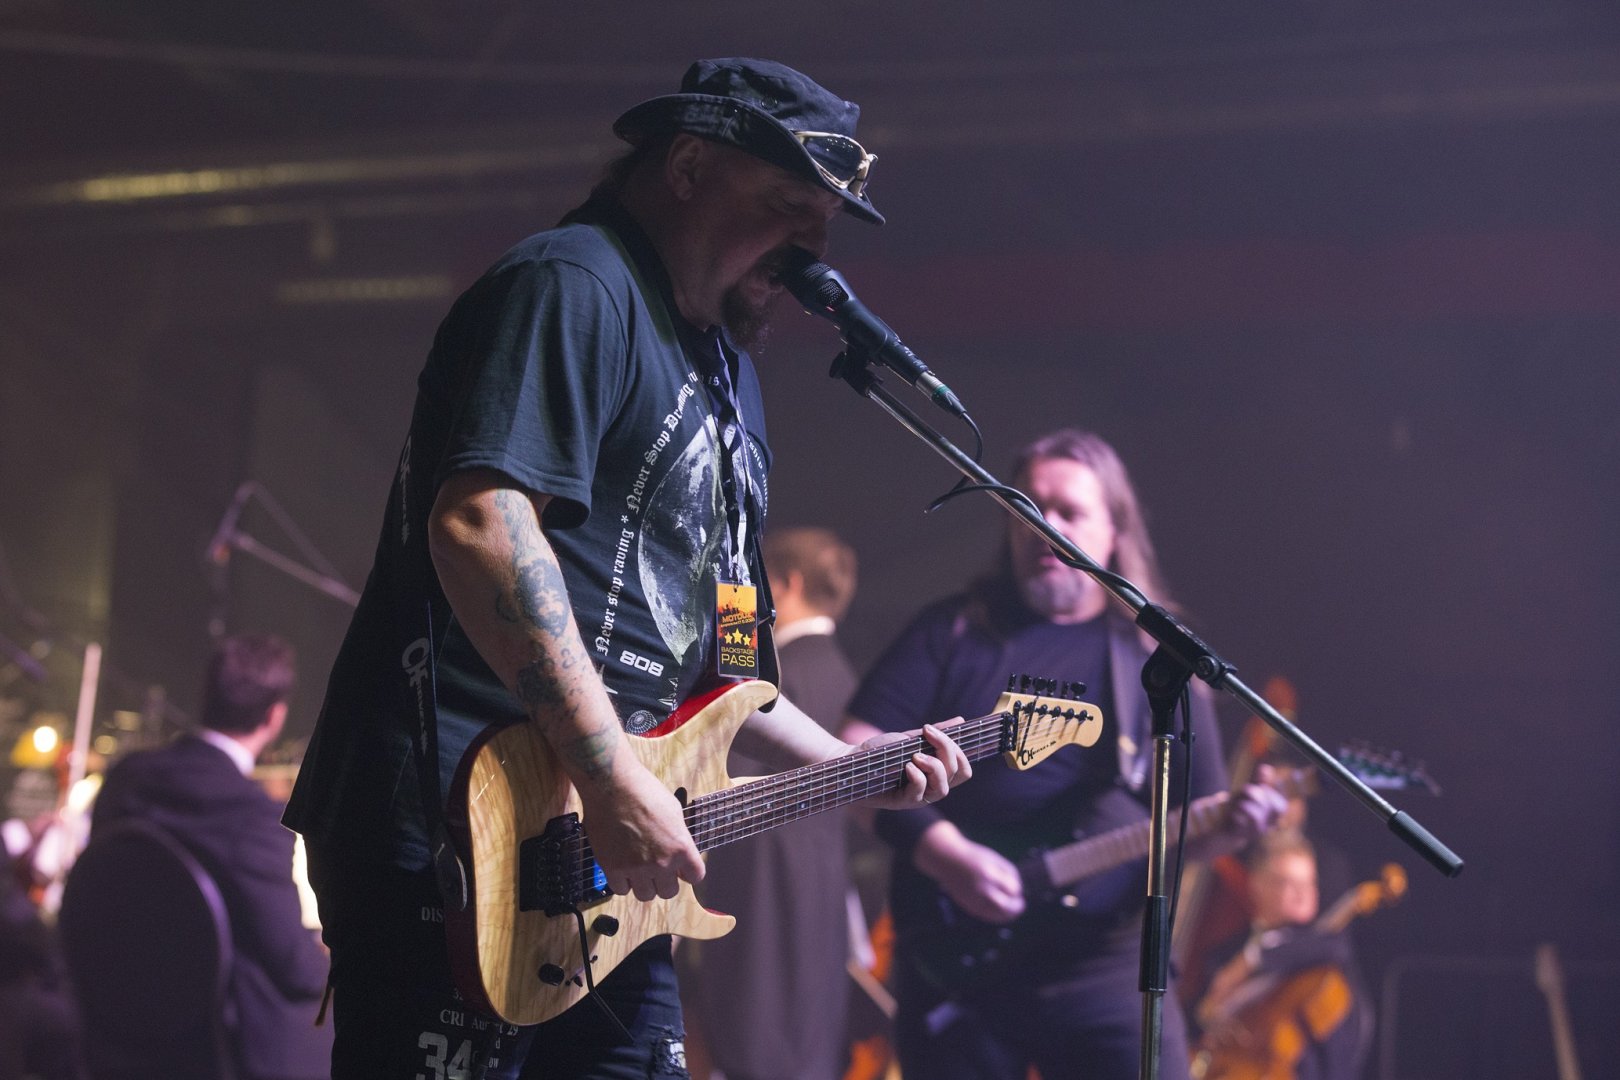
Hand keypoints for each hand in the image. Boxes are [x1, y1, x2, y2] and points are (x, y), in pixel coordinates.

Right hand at [577, 757, 703, 901]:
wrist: (612, 785)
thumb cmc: (644, 791)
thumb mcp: (674, 810)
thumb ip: (678, 836)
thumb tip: (678, 848)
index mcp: (681, 847)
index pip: (695, 876)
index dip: (688, 872)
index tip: (682, 870)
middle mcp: (661, 863)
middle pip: (669, 892)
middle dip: (665, 881)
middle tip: (657, 870)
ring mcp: (636, 868)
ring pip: (645, 895)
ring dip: (644, 885)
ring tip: (638, 870)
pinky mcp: (613, 868)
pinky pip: (621, 890)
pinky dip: (622, 882)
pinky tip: (622, 869)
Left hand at [854, 722, 972, 810]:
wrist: (852, 760)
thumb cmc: (881, 752)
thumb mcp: (910, 739)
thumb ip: (935, 735)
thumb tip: (960, 720)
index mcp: (936, 774)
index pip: (963, 771)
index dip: (960, 752)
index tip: (940, 732)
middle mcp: (930, 788)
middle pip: (957, 775)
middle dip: (947, 751)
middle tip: (928, 734)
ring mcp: (916, 798)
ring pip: (942, 790)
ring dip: (934, 767)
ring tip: (915, 754)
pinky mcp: (899, 803)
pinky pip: (918, 795)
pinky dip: (917, 778)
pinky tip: (908, 766)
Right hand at [913, 821, 1024, 923]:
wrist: (947, 860)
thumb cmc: (973, 857)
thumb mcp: (993, 858)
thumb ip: (1007, 872)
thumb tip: (1018, 890)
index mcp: (990, 874)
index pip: (1012, 888)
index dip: (1017, 889)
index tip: (1016, 886)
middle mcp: (982, 888)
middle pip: (1006, 906)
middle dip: (1016, 906)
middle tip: (1021, 904)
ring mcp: (974, 899)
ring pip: (997, 915)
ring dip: (1008, 914)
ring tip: (1013, 910)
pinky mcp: (968, 905)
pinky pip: (987, 916)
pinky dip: (996, 916)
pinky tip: (1000, 911)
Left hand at [1228, 763, 1289, 842]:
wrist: (1225, 827)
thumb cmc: (1241, 806)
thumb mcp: (1250, 791)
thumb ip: (1258, 780)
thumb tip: (1265, 768)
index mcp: (1273, 817)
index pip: (1281, 807)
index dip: (1271, 795)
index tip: (1261, 787)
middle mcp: (1268, 826)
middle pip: (1268, 809)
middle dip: (1256, 794)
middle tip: (1244, 789)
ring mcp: (1256, 832)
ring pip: (1254, 815)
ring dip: (1243, 803)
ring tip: (1237, 803)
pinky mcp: (1243, 835)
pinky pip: (1240, 821)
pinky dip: (1235, 813)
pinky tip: (1233, 813)